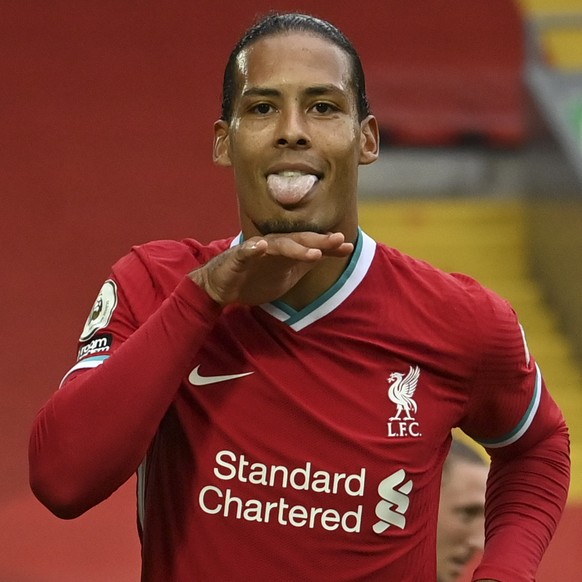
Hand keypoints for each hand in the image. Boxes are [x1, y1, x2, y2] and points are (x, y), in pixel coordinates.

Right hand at [190, 232, 352, 305]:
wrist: (221, 288)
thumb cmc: (255, 279)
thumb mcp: (286, 274)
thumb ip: (304, 263)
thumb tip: (327, 252)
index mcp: (286, 251)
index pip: (310, 245)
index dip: (328, 245)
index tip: (348, 246)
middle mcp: (273, 246)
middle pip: (298, 240)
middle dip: (318, 241)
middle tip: (338, 240)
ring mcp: (255, 251)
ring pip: (278, 245)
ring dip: (295, 247)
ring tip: (312, 253)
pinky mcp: (237, 259)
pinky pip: (245, 252)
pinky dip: (252, 249)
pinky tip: (260, 246)